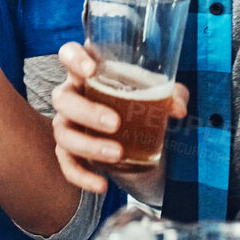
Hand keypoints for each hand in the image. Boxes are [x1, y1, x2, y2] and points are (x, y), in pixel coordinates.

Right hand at [51, 42, 188, 194]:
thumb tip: (177, 108)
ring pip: (63, 132)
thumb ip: (172, 94)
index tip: (91, 70)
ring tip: (117, 154)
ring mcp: (68, 124)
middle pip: (62, 98)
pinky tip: (102, 185)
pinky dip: (82, 176)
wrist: (137, 135)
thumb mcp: (160, 94)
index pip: (69, 55)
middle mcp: (73, 95)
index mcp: (89, 72)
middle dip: (86, 111)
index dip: (74, 59)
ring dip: (88, 144)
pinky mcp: (70, 152)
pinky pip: (67, 164)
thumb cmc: (141, 102)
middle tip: (115, 123)